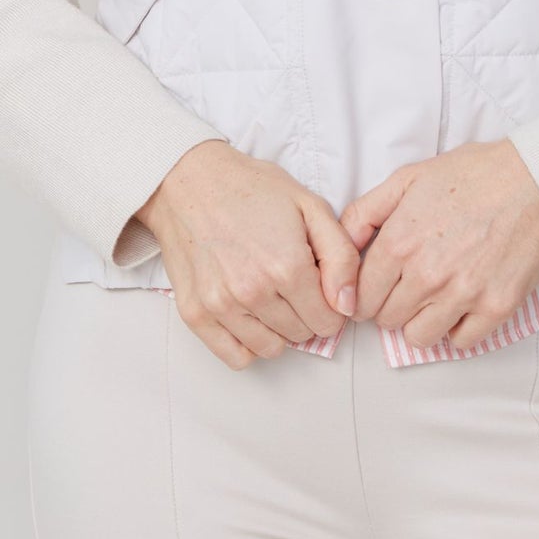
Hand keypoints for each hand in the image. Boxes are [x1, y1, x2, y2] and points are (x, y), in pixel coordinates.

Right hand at [138, 140, 361, 369]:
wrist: (190, 181)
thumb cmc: (251, 189)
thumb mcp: (310, 207)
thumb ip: (341, 257)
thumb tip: (348, 305)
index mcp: (288, 265)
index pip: (329, 321)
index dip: (331, 304)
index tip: (320, 286)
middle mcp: (254, 292)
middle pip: (302, 335)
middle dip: (305, 313)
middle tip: (292, 282)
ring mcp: (221, 306)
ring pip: (271, 349)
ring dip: (277, 329)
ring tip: (269, 294)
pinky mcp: (195, 314)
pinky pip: (235, 357)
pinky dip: (248, 342)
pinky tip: (249, 314)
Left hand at [339, 139, 538, 350]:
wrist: (536, 179)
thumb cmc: (474, 174)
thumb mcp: (408, 178)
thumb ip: (365, 212)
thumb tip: (342, 246)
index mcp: (400, 242)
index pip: (362, 297)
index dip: (366, 294)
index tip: (379, 288)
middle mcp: (427, 274)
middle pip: (387, 321)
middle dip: (392, 306)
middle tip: (409, 287)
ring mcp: (463, 294)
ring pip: (419, 338)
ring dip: (422, 321)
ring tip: (435, 297)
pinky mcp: (496, 308)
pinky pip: (462, 342)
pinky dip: (459, 328)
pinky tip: (463, 303)